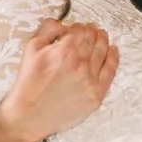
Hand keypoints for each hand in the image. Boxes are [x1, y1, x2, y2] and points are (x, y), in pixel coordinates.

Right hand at [0, 20, 117, 141]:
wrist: (29, 115)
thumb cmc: (28, 84)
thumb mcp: (31, 48)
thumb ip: (48, 29)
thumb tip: (64, 25)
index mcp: (64, 50)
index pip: (80, 29)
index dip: (79, 26)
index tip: (77, 28)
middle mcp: (80, 64)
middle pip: (93, 39)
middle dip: (92, 31)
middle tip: (92, 29)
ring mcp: (90, 80)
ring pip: (103, 52)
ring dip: (103, 41)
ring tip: (102, 36)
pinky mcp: (95, 95)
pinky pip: (110, 72)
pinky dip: (113, 58)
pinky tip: (113, 51)